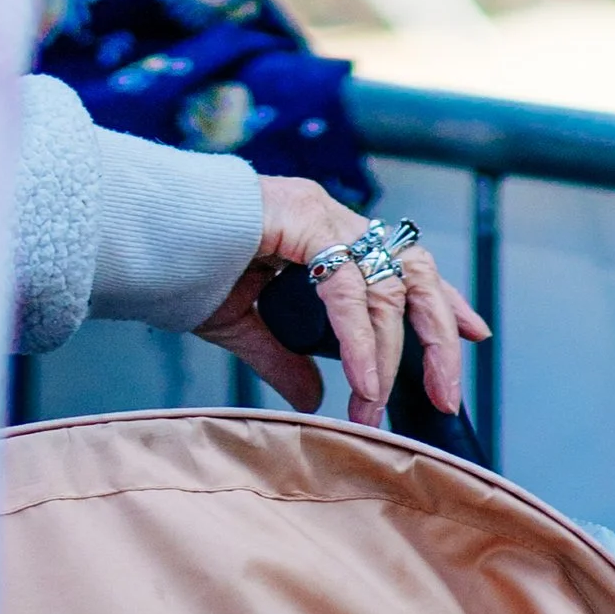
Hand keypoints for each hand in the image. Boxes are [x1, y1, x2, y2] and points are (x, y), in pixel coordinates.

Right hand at [195, 177, 487, 426]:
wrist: (139, 234)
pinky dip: (359, 338)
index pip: (400, 260)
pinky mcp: (300, 219)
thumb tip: (316, 398)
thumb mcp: (246, 324)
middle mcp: (330, 214)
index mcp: (324, 231)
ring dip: (392, 351)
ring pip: (387, 279)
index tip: (475, 336)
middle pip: (412, 265)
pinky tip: (361, 380)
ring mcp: (318, 211)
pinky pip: (345, 286)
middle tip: (447, 392)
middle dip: (437, 330)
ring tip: (381, 403)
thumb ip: (284, 358)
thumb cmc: (186, 268)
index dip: (440, 299)